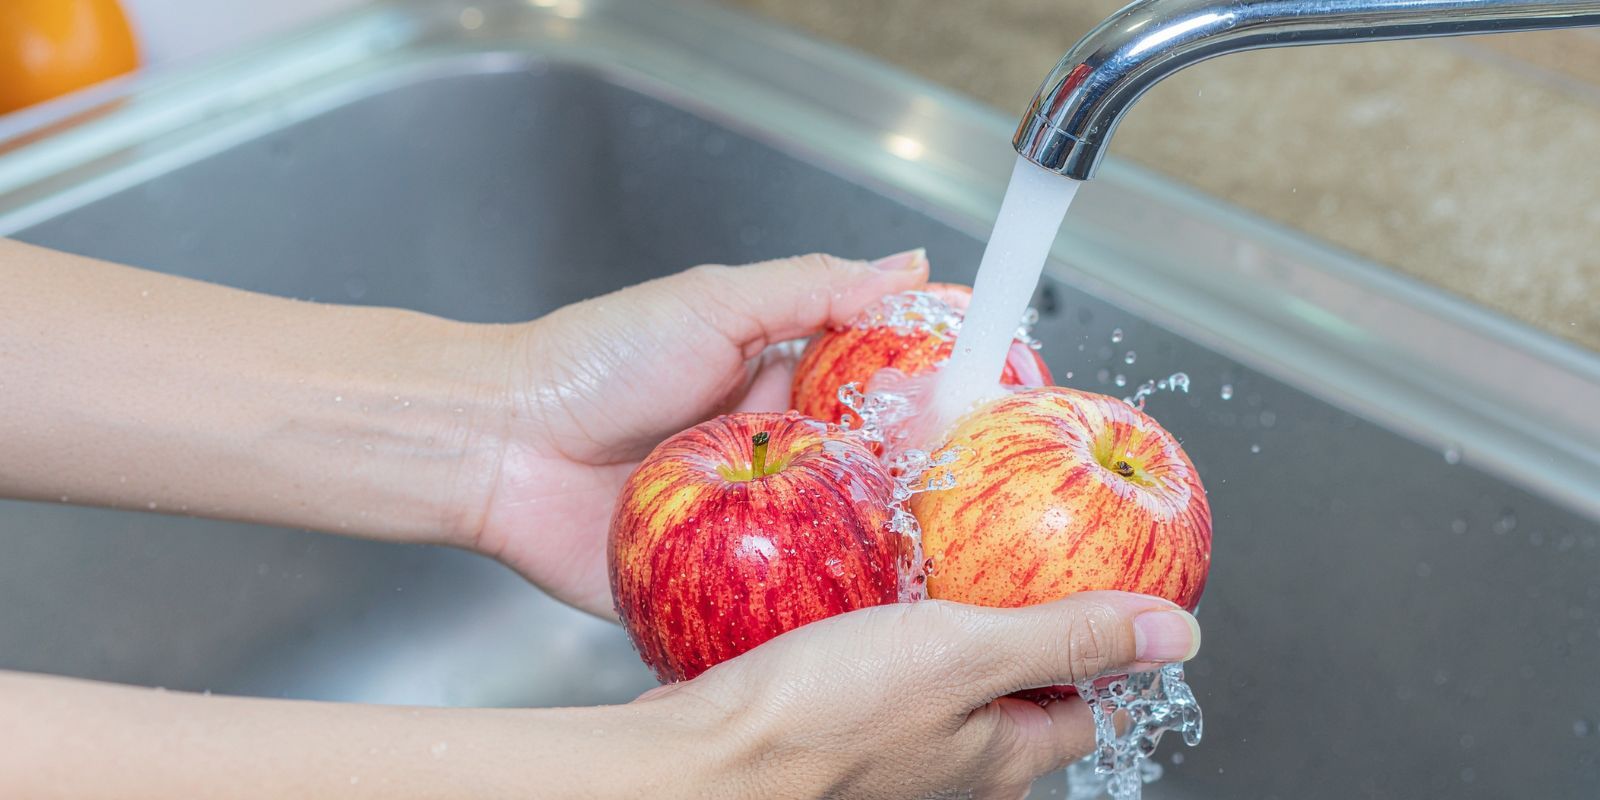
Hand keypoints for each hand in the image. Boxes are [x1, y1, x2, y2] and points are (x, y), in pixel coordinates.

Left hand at [470, 251, 928, 615]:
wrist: (501, 445)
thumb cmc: (596, 364)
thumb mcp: (713, 305)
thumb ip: (812, 287)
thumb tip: (907, 263)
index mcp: (777, 390)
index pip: (876, 400)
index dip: (929, 406)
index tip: (986, 411)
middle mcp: (772, 461)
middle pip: (869, 479)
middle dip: (915, 486)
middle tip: (959, 488)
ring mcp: (749, 529)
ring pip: (835, 546)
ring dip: (876, 551)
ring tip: (936, 557)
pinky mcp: (717, 588)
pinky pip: (778, 606)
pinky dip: (816, 611)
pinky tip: (868, 618)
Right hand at [640, 591, 1202, 799]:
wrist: (700, 757)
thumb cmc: (821, 717)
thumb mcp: (965, 654)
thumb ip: (1070, 639)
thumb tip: (1179, 634)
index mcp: (1001, 760)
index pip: (1084, 708)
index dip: (1096, 645)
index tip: (1091, 584)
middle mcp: (950, 768)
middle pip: (1011, 693)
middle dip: (1010, 622)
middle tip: (998, 553)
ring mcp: (888, 753)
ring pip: (938, 679)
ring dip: (938, 622)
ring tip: (927, 558)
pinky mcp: (830, 728)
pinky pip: (874, 673)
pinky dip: (876, 629)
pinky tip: (857, 587)